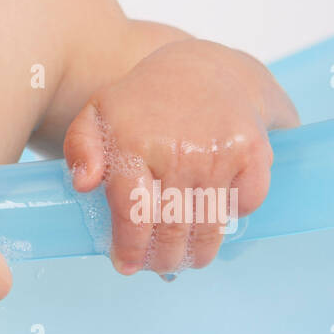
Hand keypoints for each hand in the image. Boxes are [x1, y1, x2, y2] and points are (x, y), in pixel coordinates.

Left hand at [63, 42, 274, 277]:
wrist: (201, 68)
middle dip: (163, 258)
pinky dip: (232, 218)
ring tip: (187, 258)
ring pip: (210, 226)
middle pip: (172, 229)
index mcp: (134, 143)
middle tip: (158, 265)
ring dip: (198, 252)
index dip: (130, 248)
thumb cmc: (143, 102)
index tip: (126, 264)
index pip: (133, 214)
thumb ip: (81, 149)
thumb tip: (83, 185)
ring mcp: (218, 151)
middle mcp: (178, 150)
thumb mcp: (98, 115)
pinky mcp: (253, 151)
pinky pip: (245, 204)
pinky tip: (216, 216)